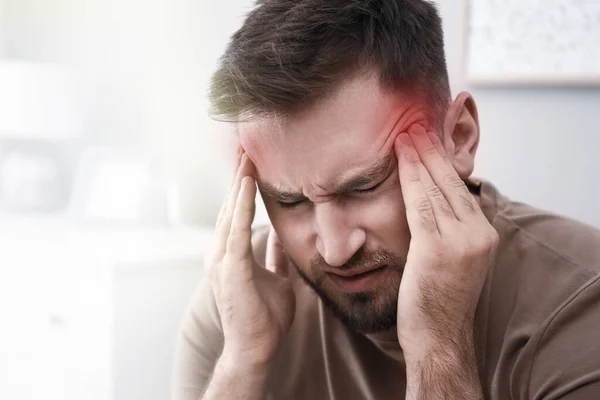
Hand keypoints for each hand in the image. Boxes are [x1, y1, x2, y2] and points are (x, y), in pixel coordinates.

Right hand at [207, 152, 294, 368]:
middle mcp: (221, 252)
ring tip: (246, 154)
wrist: (255, 348)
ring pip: (229, 211)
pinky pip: (237, 230)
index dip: (242, 186)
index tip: (251, 160)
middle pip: (229, 205)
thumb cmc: (264, 317)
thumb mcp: (276, 277)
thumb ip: (274, 256)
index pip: (235, 212)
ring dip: (238, 182)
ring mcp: (222, 260)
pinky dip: (241, 206)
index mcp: (231, 254)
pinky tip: (246, 184)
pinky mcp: (230, 269)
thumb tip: (281, 237)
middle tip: (246, 145)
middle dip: (237, 175)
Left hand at [394, 125, 497, 356]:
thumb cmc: (437, 299)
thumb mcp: (451, 259)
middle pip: (449, 182)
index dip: (441, 162)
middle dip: (430, 150)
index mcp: (482, 234)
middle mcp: (477, 233)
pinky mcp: (438, 249)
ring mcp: (461, 241)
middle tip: (416, 123)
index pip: (459, 189)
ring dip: (418, 156)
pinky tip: (400, 157)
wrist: (439, 336)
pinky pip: (419, 204)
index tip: (427, 139)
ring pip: (435, 188)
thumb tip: (429, 204)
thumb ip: (446, 230)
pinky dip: (409, 177)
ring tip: (406, 131)